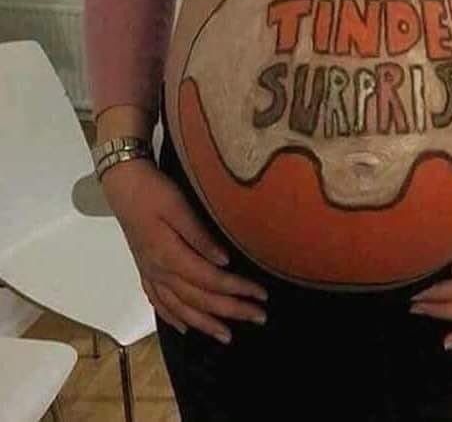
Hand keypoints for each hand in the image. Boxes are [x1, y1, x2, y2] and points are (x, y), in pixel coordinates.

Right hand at [102, 158, 267, 343]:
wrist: (122, 185)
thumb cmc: (153, 192)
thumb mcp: (179, 207)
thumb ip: (200, 236)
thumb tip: (224, 262)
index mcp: (169, 256)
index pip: (210, 280)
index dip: (237, 289)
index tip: (260, 294)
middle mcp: (159, 271)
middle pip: (198, 299)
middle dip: (230, 311)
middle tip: (258, 317)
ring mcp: (150, 274)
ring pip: (179, 308)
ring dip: (205, 324)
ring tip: (227, 336)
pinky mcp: (145, 271)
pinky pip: (158, 302)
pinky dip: (173, 318)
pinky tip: (185, 327)